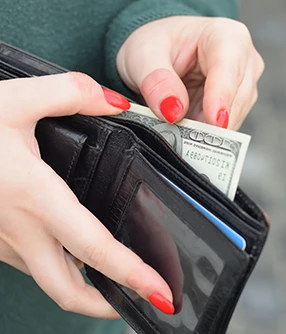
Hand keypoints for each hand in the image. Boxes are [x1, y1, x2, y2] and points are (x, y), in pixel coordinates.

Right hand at [0, 73, 173, 317]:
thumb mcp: (16, 99)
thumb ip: (72, 94)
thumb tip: (115, 104)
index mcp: (34, 198)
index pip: (94, 247)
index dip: (131, 274)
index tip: (159, 292)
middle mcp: (20, 229)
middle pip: (69, 290)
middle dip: (109, 303)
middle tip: (143, 299)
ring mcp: (5, 240)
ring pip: (51, 279)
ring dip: (87, 287)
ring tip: (118, 280)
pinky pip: (35, 263)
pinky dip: (64, 267)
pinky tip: (78, 252)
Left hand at [117, 16, 263, 129]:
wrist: (158, 52)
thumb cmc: (156, 44)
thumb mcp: (143, 55)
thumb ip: (156, 80)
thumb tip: (173, 110)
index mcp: (225, 35)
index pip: (229, 67)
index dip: (222, 96)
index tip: (213, 122)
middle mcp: (242, 60)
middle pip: (237, 98)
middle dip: (213, 123)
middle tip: (187, 144)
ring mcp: (241, 85)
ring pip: (234, 117)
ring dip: (208, 132)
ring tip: (181, 138)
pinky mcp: (234, 105)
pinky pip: (225, 127)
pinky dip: (206, 135)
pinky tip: (189, 137)